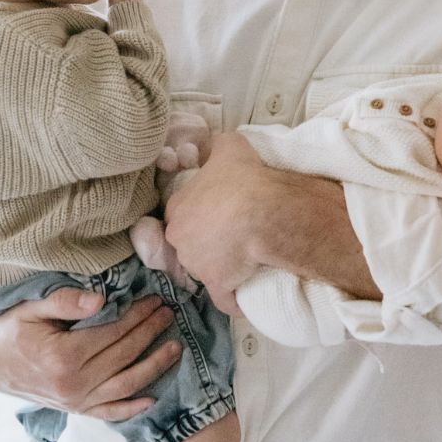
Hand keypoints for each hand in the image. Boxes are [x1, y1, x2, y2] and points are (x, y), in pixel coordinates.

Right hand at [0, 283, 180, 420]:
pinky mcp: (75, 410)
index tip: (155, 300)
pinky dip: (131, 408)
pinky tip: (152, 398)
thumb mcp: (32, 307)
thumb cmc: (12, 328)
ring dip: (154, 366)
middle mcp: (72, 384)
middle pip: (124, 354)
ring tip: (175, 346)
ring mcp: (75, 401)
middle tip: (168, 313)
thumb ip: (65, 301)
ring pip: (125, 385)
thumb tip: (100, 299)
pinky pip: (109, 412)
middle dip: (150, 331)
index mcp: (62, 357)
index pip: (113, 333)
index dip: (138, 315)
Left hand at [164, 132, 266, 310]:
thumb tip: (215, 143)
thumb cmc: (243, 178)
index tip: (220, 210)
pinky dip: (234, 299)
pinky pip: (225, 299)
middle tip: (233, 233)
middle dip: (206, 241)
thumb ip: (217, 145)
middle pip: (190, 243)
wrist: (263, 213)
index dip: (200, 211)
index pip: (181, 213)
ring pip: (205, 269)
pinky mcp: (218, 287)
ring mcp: (198, 267)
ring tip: (244, 258)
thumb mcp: (229, 146)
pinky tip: (246, 293)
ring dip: (220, 267)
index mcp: (178, 208)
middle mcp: (181, 240)